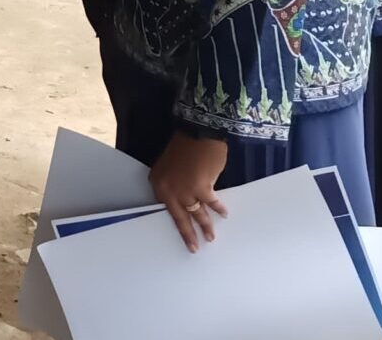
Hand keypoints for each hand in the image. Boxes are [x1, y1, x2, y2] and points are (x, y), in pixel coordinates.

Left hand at [150, 132, 229, 251]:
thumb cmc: (185, 147)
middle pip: (179, 217)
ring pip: (196, 214)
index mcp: (158, 183)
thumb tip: (186, 201)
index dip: (176, 222)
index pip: (166, 208)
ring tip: (211, 236)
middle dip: (188, 234)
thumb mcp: (171, 167)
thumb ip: (175, 185)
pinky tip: (224, 214)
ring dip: (206, 225)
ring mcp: (184, 191)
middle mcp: (168, 190)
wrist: (199, 133)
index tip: (181, 233)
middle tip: (194, 247)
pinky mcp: (201, 188)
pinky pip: (211, 203)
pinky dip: (218, 208)